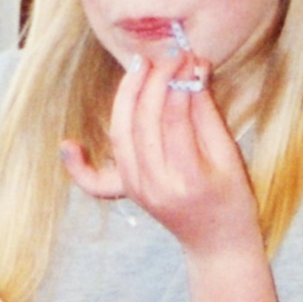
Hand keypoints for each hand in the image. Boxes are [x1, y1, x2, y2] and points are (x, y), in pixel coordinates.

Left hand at [60, 52, 260, 256]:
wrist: (218, 244)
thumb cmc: (233, 200)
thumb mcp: (230, 157)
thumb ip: (208, 113)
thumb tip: (195, 67)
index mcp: (188, 179)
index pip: (175, 119)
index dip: (179, 82)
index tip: (189, 57)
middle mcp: (156, 187)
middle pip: (142, 122)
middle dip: (153, 82)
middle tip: (167, 57)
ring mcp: (138, 191)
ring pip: (121, 135)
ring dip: (126, 96)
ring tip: (140, 66)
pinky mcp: (128, 192)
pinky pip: (96, 178)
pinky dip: (79, 165)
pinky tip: (69, 145)